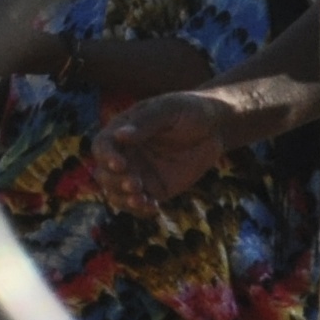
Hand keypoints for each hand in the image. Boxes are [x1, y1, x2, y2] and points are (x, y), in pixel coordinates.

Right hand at [80, 88, 241, 207]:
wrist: (217, 127)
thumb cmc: (190, 109)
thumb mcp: (169, 109)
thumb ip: (145, 123)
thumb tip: (120, 136)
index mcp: (122, 131)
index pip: (102, 146)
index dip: (106, 157)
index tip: (119, 164)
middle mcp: (126, 154)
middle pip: (104, 174)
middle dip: (115, 182)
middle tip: (135, 184)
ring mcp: (139, 173)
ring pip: (117, 193)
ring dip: (124, 200)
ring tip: (141, 200)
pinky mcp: (155, 189)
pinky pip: (140, 204)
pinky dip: (141, 210)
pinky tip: (152, 208)